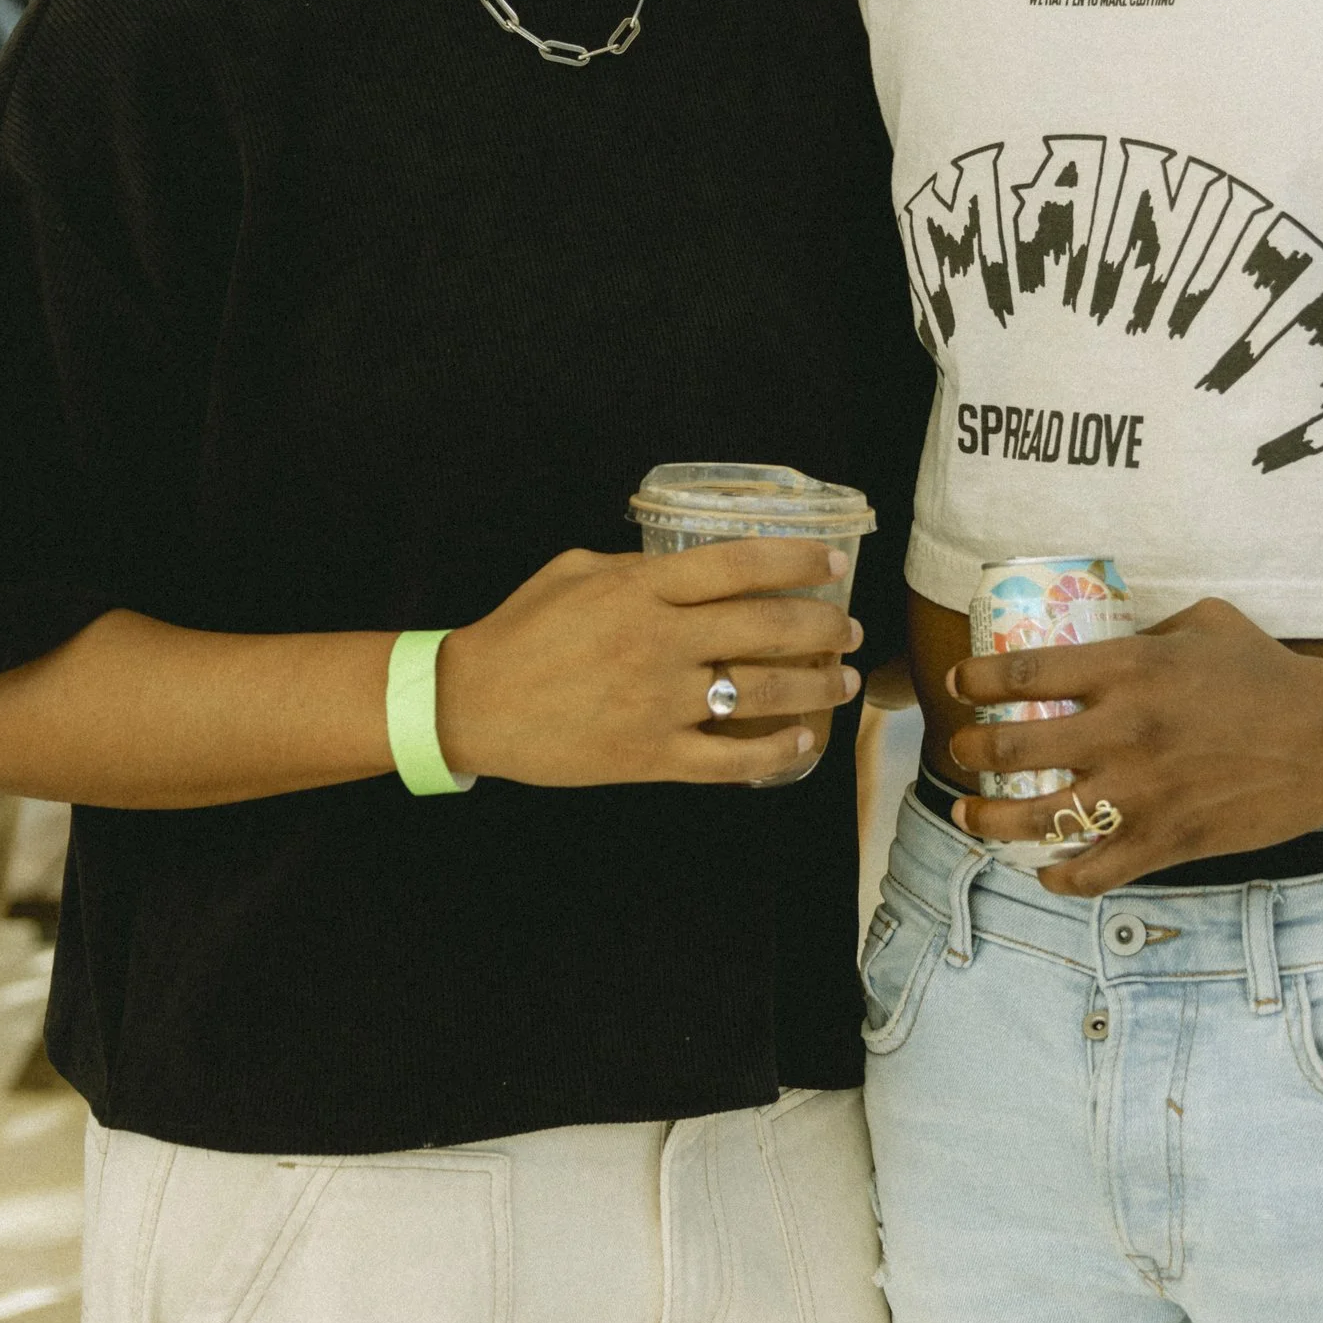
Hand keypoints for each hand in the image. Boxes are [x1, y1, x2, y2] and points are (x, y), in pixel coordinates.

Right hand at [438, 538, 859, 789]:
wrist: (472, 704)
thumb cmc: (520, 630)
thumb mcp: (574, 571)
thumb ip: (638, 567)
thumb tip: (689, 567)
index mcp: (641, 590)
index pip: (740, 566)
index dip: (797, 562)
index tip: (834, 564)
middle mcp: (659, 643)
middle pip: (767, 629)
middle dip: (824, 628)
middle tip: (850, 628)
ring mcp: (658, 703)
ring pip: (761, 694)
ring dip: (815, 686)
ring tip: (843, 680)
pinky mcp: (650, 756)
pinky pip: (730, 760)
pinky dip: (776, 752)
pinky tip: (803, 740)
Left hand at [943, 599, 1322, 893]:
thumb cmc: (1271, 673)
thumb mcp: (1204, 623)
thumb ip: (1144, 635)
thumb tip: (1101, 646)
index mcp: (1129, 668)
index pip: (1023, 674)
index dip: (977, 680)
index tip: (960, 683)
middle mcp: (1123, 731)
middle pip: (1012, 748)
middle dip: (972, 751)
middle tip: (963, 751)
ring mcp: (1141, 793)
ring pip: (1035, 819)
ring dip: (989, 818)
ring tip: (972, 812)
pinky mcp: (1165, 842)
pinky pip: (1090, 872)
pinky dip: (1057, 875)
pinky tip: (1044, 868)